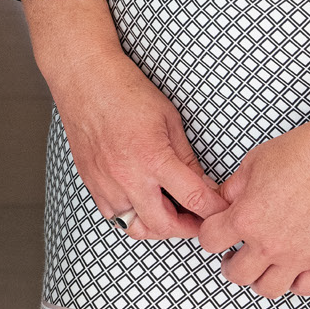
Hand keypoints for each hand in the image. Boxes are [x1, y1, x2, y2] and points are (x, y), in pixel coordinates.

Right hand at [20, 0, 224, 239]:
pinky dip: (130, 214)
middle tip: (198, 220)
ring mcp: (106, 183)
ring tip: (169, 211)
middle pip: (164, 226)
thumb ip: (186, 158)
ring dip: (156, 224)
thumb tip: (204, 186)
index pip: (195, 199)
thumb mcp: (169, 119)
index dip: (215, 211)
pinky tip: (140, 199)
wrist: (85, 80)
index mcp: (153, 157)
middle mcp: (128, 176)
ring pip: (136, 226)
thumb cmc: (127, 92)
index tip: (223, 212)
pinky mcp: (91, 183)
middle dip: (187, 228)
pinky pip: (114, 214)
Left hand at [196, 122, 309, 298]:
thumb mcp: (252, 164)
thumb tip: (222, 203)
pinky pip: (304, 288)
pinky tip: (290, 268)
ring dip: (259, 278)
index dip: (210, 233)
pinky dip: (294, 282)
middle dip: (230, 262)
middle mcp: (270, 243)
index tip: (216, 230)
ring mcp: (297, 255)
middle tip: (234, 252)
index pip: (210, 241)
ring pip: (268, 288)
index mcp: (247, 217)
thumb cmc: (301, 154)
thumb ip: (232, 190)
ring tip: (260, 263)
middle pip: (236, 274)